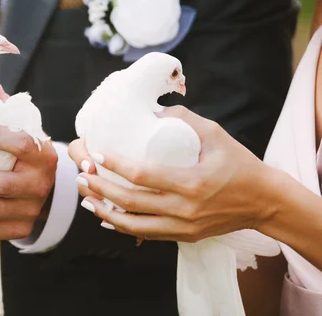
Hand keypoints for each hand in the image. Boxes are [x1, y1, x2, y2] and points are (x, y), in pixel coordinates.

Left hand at [75, 106, 278, 242]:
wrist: (264, 201)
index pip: (143, 175)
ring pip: (133, 225)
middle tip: (81, 175)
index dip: (115, 165)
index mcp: (192, 182)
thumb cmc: (239, 163)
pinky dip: (123, 226)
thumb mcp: (215, 134)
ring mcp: (183, 227)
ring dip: (105, 212)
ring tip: (86, 198)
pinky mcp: (184, 236)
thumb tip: (149, 110)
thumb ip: (182, 119)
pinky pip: (146, 234)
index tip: (96, 154)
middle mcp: (185, 209)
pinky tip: (106, 216)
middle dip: (100, 189)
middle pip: (130, 202)